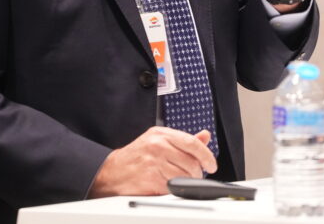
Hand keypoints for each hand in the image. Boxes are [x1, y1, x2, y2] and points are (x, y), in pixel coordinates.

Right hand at [88, 127, 216, 196]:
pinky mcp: (152, 179)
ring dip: (187, 182)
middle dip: (197, 173)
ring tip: (179, 181)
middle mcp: (158, 145)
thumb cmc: (136, 157)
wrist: (111, 172)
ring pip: (185, 176)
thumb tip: (205, 136)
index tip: (212, 164)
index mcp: (161, 133)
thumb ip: (183, 140)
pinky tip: (168, 186)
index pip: (192, 142)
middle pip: (192, 162)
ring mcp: (155, 162)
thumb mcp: (158, 140)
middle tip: (193, 175)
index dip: (206, 155)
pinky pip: (174, 187)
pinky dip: (175, 189)